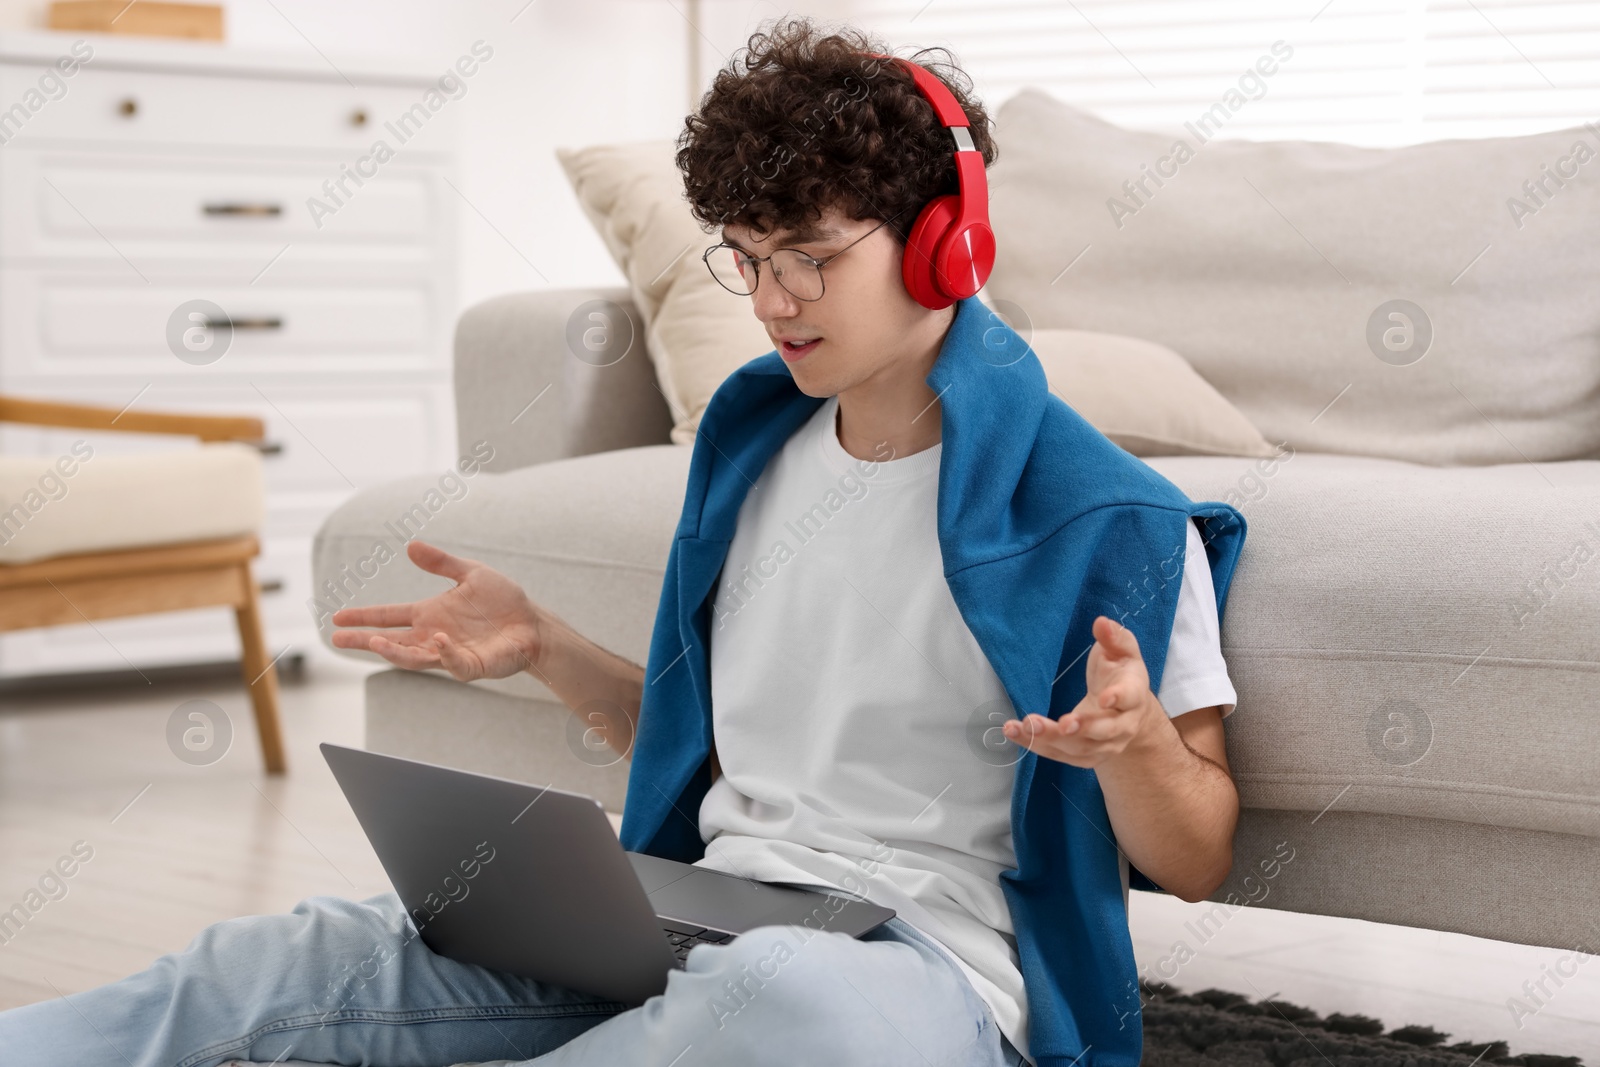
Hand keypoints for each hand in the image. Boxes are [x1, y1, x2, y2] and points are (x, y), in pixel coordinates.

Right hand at [330, 540, 544, 682]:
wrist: (532, 623)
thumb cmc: (503, 601)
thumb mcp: (471, 574)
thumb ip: (441, 563)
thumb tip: (410, 546)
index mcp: (429, 615)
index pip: (390, 616)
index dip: (364, 616)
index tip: (337, 616)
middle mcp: (433, 636)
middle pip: (392, 641)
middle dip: (365, 640)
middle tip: (337, 638)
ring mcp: (450, 653)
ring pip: (415, 658)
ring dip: (395, 651)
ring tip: (374, 642)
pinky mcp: (472, 665)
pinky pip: (454, 663)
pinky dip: (445, 652)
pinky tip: (439, 639)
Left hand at [1001, 615, 1164, 768]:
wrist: (1126, 711)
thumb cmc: (1120, 673)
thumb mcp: (1122, 651)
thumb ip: (1113, 637)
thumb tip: (1101, 622)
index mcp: (1134, 696)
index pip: (1129, 698)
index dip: (1117, 698)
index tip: (1103, 699)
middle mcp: (1123, 726)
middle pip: (1104, 731)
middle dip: (1082, 728)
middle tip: (1062, 723)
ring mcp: (1104, 745)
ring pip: (1078, 748)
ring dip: (1049, 739)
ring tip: (1024, 726)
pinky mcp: (1084, 755)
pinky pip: (1059, 754)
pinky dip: (1036, 745)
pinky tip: (1016, 733)